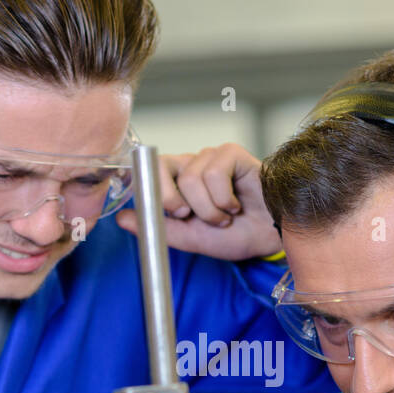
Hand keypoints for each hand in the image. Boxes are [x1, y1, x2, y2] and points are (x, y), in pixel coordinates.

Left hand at [116, 143, 281, 260]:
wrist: (270, 239)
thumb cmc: (235, 235)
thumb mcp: (191, 238)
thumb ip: (158, 227)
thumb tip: (123, 218)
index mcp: (176, 182)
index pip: (148, 171)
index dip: (155, 193)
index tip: (176, 215)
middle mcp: (190, 165)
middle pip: (161, 168)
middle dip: (175, 202)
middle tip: (195, 218)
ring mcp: (209, 157)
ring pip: (190, 178)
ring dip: (209, 209)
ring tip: (225, 216)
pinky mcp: (230, 153)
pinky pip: (212, 174)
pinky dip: (223, 198)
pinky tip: (237, 203)